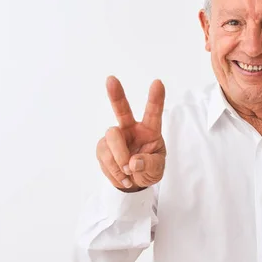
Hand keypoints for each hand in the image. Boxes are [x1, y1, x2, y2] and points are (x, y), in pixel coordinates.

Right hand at [96, 76, 165, 191]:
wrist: (132, 182)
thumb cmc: (148, 169)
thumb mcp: (156, 170)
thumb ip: (149, 165)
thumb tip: (134, 163)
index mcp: (149, 130)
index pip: (153, 112)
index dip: (156, 98)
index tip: (158, 83)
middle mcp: (131, 129)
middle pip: (121, 110)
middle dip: (116, 95)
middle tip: (111, 79)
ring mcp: (116, 137)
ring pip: (112, 138)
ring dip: (119, 159)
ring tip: (128, 174)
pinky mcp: (103, 147)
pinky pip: (104, 155)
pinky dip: (113, 170)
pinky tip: (121, 177)